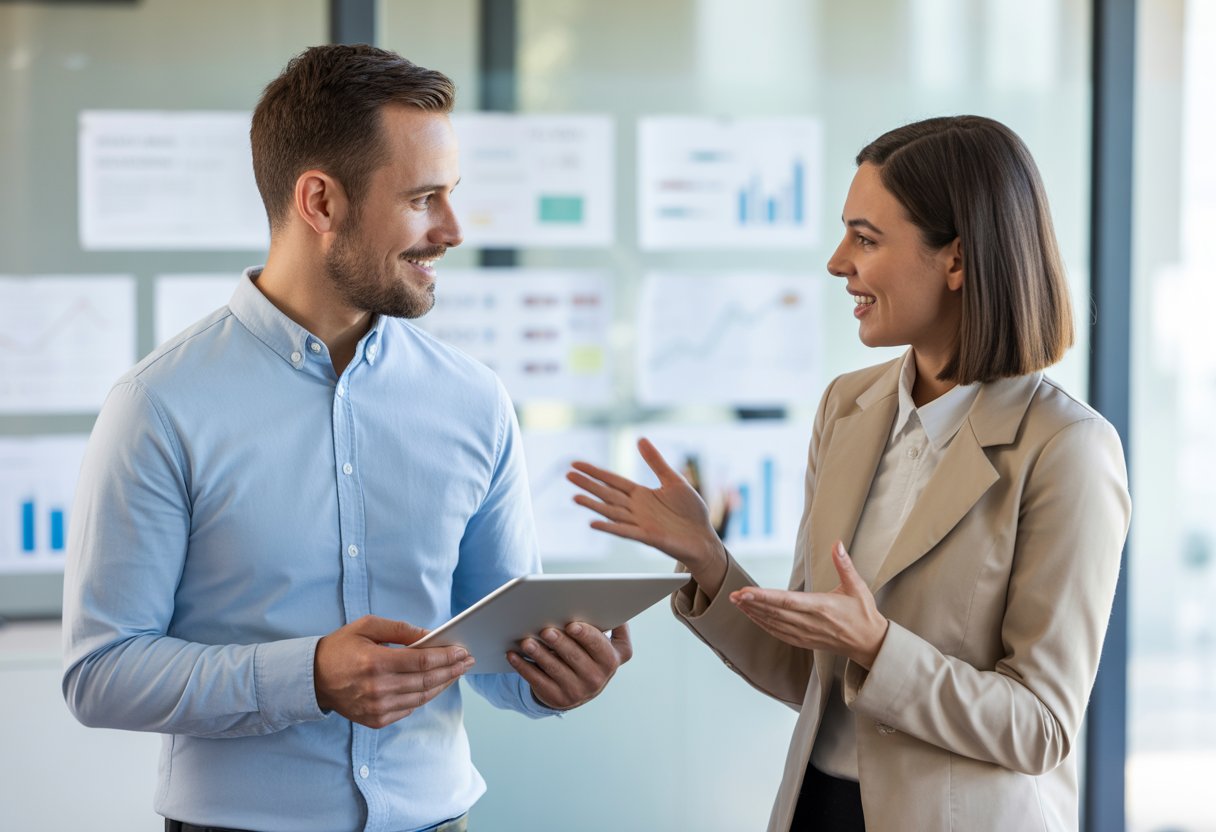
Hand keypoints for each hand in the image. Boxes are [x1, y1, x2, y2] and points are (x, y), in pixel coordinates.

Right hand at [314, 615, 474, 727]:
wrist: (312, 679)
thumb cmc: (340, 647)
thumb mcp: (367, 626)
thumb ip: (400, 629)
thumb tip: (429, 635)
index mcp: (376, 662)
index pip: (423, 661)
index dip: (447, 656)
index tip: (463, 651)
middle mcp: (378, 688)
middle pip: (427, 680)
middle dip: (452, 670)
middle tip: (468, 662)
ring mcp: (377, 708)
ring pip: (422, 697)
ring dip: (443, 684)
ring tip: (456, 673)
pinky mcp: (376, 720)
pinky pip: (410, 708)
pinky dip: (425, 696)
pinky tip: (435, 685)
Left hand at [506, 622, 632, 709]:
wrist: (579, 687)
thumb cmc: (590, 653)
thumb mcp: (604, 643)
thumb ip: (609, 625)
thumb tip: (606, 602)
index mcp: (611, 659)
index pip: (600, 646)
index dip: (587, 635)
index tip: (572, 625)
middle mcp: (598, 678)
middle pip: (576, 657)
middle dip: (559, 642)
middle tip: (545, 631)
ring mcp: (578, 691)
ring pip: (555, 669)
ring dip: (539, 654)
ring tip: (526, 642)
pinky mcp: (557, 698)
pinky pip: (537, 681)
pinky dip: (524, 667)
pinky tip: (513, 655)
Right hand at [568, 438, 727, 589]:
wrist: (703, 537)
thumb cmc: (690, 511)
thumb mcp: (673, 480)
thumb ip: (655, 462)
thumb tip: (640, 439)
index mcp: (641, 494)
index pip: (612, 480)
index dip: (595, 472)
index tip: (576, 464)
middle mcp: (636, 508)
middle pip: (607, 494)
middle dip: (588, 485)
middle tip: (568, 475)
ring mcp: (639, 523)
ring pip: (611, 512)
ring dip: (593, 505)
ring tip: (575, 496)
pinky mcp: (648, 536)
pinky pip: (625, 531)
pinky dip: (610, 527)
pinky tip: (594, 523)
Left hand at [730, 541, 888, 668]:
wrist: (869, 643)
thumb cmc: (863, 613)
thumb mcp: (857, 586)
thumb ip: (844, 565)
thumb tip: (836, 543)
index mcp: (821, 607)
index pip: (787, 601)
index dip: (764, 597)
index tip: (745, 592)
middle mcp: (810, 622)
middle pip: (774, 613)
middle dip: (752, 604)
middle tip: (732, 595)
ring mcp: (805, 634)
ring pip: (773, 624)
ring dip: (753, 613)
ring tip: (737, 603)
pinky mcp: (804, 641)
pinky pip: (778, 633)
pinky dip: (763, 625)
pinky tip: (753, 617)